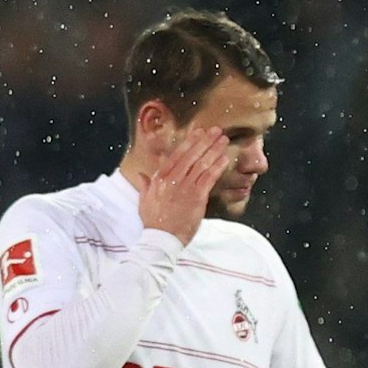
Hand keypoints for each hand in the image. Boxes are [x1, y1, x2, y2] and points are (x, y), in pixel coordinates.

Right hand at [136, 128, 229, 245]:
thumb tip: (142, 175)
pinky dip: (217, 166)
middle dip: (204, 141)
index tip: (198, 132)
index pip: (176, 155)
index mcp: (160, 177)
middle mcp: (172, 179)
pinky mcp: (197, 197)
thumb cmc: (154, 222)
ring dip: (213, 150)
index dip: (189, 142)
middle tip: (216, 130)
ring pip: (201, 163)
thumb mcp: (144, 200)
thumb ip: (146, 184)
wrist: (161, 238)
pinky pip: (208, 178)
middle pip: (191, 155)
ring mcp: (185, 187)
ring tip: (223, 140)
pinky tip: (225, 158)